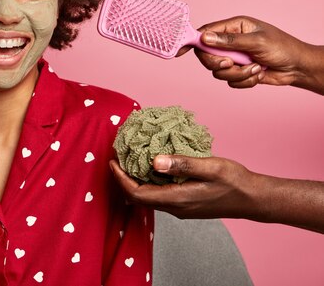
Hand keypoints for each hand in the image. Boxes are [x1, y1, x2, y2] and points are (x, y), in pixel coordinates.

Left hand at [109, 155, 260, 219]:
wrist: (253, 199)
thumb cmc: (235, 182)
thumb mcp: (210, 167)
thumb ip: (182, 164)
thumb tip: (154, 161)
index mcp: (176, 199)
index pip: (136, 193)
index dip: (120, 178)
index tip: (112, 161)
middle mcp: (175, 207)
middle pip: (137, 197)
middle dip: (123, 179)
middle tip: (117, 158)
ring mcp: (179, 208)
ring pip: (147, 197)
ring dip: (134, 181)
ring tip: (130, 160)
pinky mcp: (184, 205)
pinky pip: (158, 195)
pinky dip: (147, 182)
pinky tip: (151, 167)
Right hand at [176, 16, 317, 89]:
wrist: (298, 68)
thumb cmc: (282, 48)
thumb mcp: (256, 42)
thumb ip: (229, 41)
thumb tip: (204, 38)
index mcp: (234, 27)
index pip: (205, 33)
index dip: (191, 41)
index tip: (180, 52)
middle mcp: (230, 42)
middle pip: (207, 55)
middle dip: (219, 64)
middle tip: (230, 64)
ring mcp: (234, 57)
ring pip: (217, 72)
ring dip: (236, 74)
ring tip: (254, 69)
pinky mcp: (238, 72)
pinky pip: (229, 82)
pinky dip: (243, 81)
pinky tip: (257, 75)